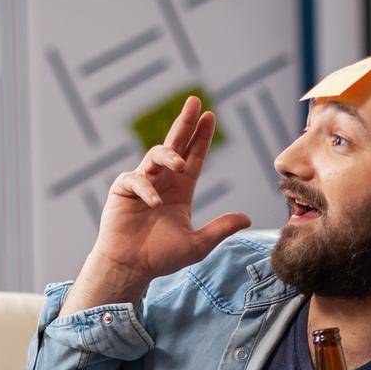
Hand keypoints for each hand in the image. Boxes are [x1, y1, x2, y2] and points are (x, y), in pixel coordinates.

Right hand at [60, 96, 250, 315]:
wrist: (131, 268)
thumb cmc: (161, 257)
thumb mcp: (198, 245)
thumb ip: (220, 229)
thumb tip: (247, 218)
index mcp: (181, 190)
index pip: (194, 157)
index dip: (202, 138)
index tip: (210, 116)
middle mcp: (163, 181)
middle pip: (175, 144)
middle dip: (185, 123)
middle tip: (194, 101)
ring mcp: (142, 183)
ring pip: (155, 155)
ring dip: (169, 155)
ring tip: (180, 166)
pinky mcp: (123, 190)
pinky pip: (135, 179)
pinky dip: (147, 189)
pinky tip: (156, 203)